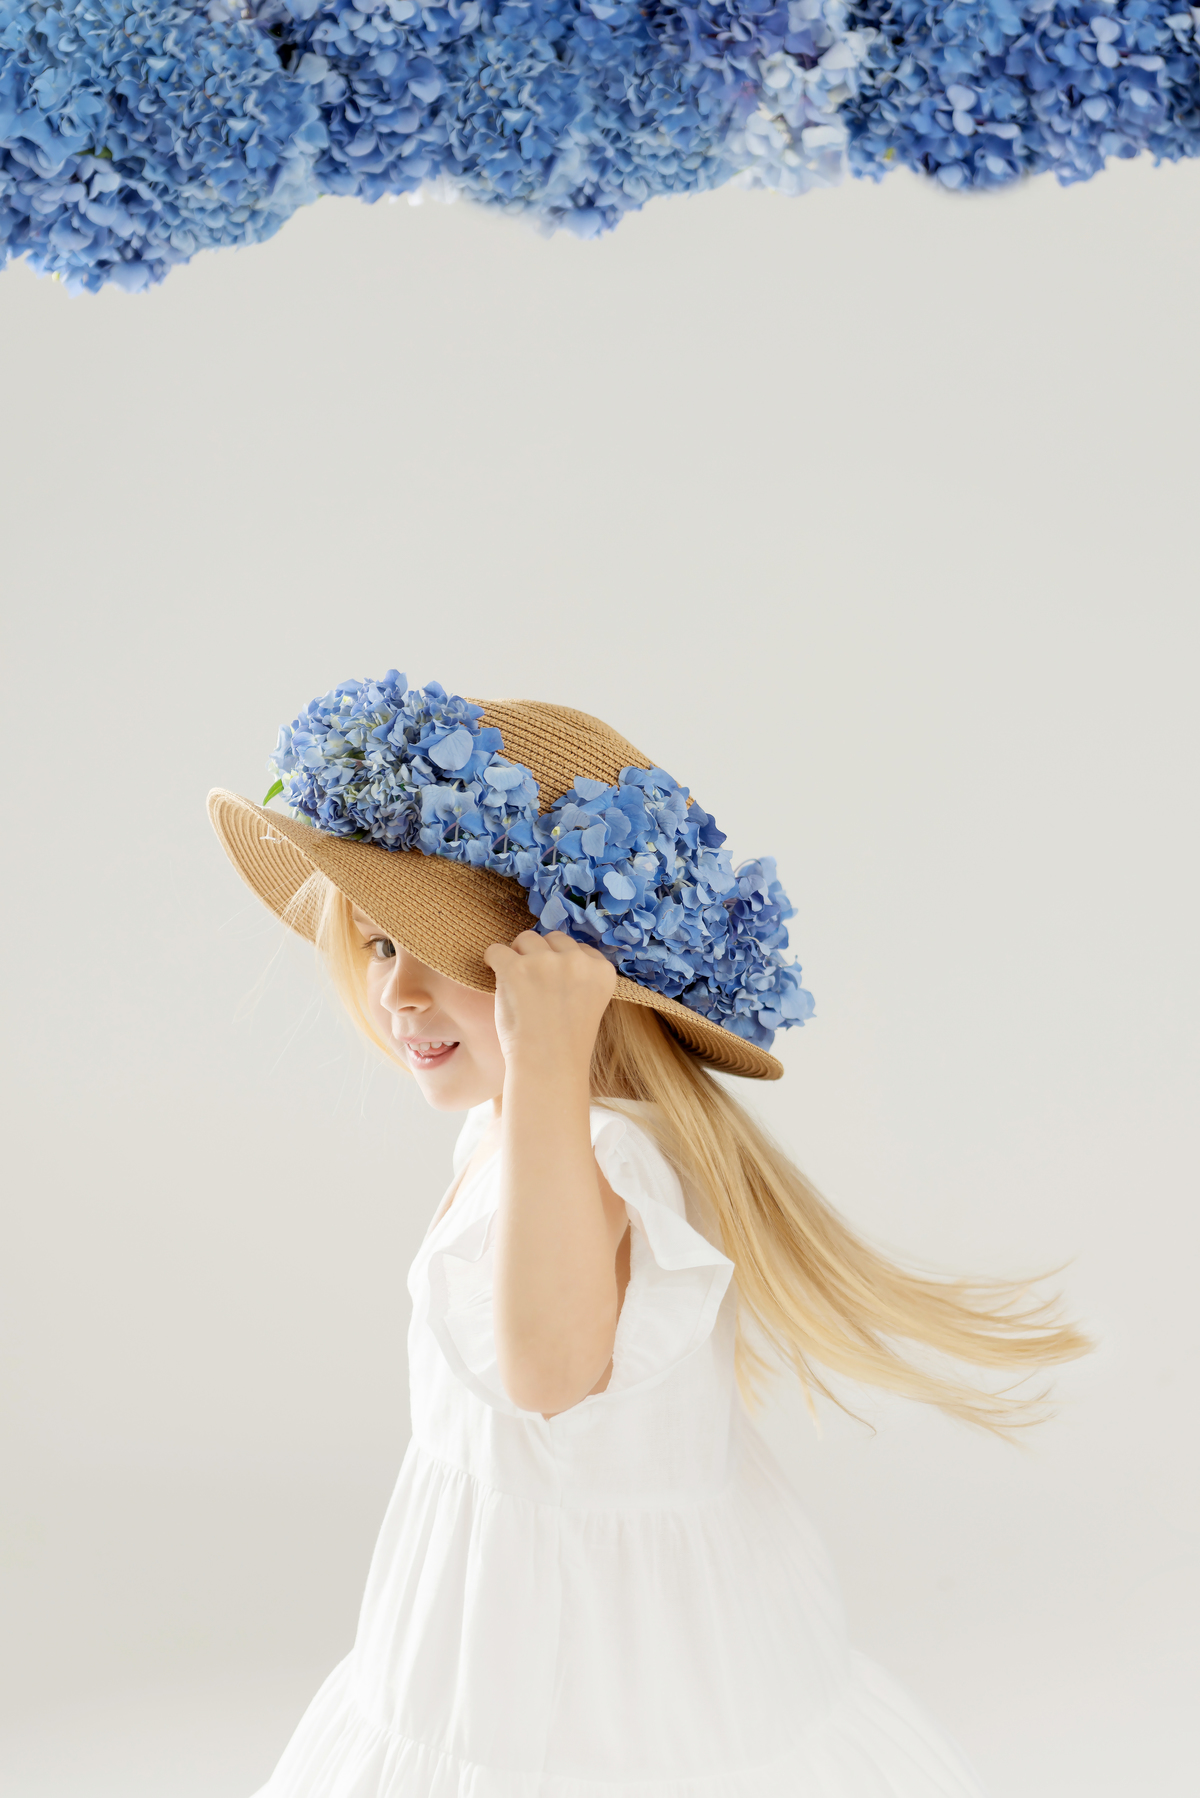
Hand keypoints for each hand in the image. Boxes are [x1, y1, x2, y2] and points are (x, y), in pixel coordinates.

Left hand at [483, 930, 616, 1075]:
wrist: (547, 1068)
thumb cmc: (564, 1042)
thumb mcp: (588, 1002)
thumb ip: (580, 976)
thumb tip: (552, 948)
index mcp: (602, 970)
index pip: (577, 947)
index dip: (561, 964)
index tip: (554, 987)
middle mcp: (577, 961)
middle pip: (551, 938)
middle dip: (540, 954)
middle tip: (532, 985)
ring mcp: (546, 963)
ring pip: (525, 939)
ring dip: (517, 956)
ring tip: (516, 985)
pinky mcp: (516, 969)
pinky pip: (496, 949)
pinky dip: (492, 960)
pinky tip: (495, 976)